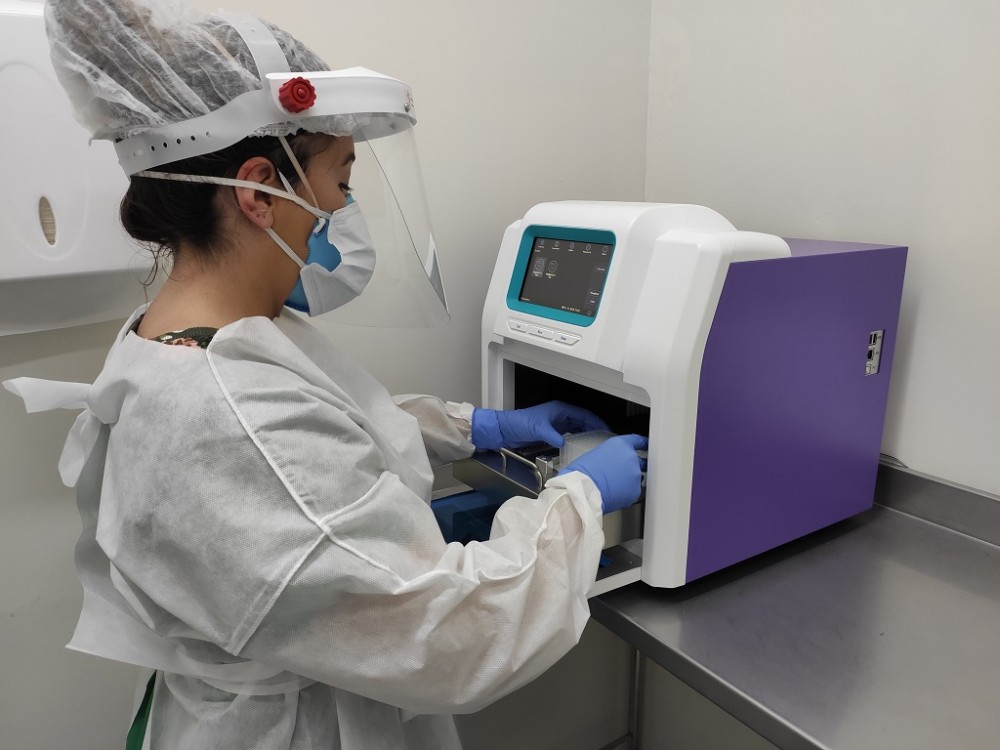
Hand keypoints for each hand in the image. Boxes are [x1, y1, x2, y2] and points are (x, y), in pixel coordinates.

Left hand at [471, 401, 608, 450]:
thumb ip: (553, 436)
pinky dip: (576, 439)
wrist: (505, 430)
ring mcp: (556, 423)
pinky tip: (580, 446)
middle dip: (594, 428)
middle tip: (604, 439)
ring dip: (586, 434)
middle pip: (583, 421)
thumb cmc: (519, 423)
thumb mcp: (538, 429)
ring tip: (596, 443)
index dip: (596, 421)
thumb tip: (565, 444)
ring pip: (577, 428)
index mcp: (560, 409)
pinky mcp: (551, 432)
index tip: (605, 429)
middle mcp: (560, 415)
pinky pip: (569, 435)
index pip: (584, 414)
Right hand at [559, 434, 647, 513]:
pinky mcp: (635, 490)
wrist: (583, 489)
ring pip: (635, 478)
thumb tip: (614, 463)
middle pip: (638, 462)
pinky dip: (626, 493)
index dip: (644, 443)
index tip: (647, 445)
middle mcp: (631, 458)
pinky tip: (613, 493)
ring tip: (611, 486)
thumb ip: (612, 456)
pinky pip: (633, 492)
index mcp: (621, 445)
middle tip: (618, 474)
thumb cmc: (583, 473)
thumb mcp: (597, 454)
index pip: (638, 441)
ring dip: (628, 481)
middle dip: (631, 467)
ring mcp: (635, 475)